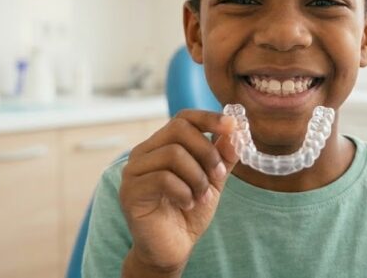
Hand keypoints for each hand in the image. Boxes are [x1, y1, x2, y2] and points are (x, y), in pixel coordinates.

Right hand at [119, 110, 238, 273]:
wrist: (172, 248)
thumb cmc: (188, 211)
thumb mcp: (212, 180)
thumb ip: (222, 156)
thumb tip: (236, 131)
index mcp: (161, 145)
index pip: (183, 118)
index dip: (209, 118)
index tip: (233, 126)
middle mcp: (144, 152)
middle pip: (179, 129)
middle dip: (207, 152)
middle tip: (218, 176)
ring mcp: (133, 171)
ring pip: (173, 154)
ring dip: (197, 177)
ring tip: (202, 197)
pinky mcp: (130, 192)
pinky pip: (163, 178)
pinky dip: (184, 192)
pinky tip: (187, 204)